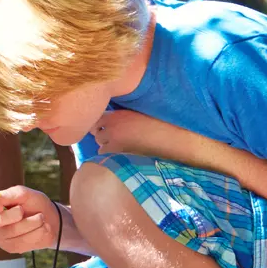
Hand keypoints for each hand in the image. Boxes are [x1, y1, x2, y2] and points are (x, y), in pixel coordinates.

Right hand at [0, 185, 62, 254]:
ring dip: (33, 222)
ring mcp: (0, 236)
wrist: (52, 220)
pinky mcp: (11, 247)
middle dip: (15, 214)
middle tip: (25, 209)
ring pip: (13, 231)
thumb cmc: (35, 204)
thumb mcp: (25, 193)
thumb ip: (10, 194)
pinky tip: (42, 228)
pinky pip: (24, 241)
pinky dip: (38, 232)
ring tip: (40, 218)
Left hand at [92, 109, 207, 164]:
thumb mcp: (138, 113)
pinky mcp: (117, 150)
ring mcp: (113, 137)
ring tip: (120, 147)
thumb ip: (124, 116)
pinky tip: (121, 155)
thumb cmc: (159, 124)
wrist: (171, 136)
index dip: (101, 124)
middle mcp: (112, 123)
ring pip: (100, 143)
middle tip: (115, 138)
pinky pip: (104, 153)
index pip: (98, 118)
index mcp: (118, 112)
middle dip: (103, 135)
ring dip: (106, 145)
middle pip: (96, 131)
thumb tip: (115, 122)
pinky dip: (109, 155)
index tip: (107, 127)